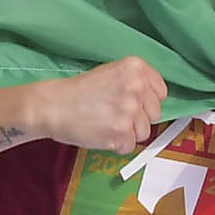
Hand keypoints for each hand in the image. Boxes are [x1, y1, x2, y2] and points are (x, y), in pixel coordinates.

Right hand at [31, 56, 167, 155]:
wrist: (52, 106)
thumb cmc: (78, 91)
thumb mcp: (110, 73)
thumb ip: (134, 83)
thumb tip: (153, 103)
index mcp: (135, 68)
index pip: (161, 93)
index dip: (147, 102)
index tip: (133, 104)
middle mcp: (136, 87)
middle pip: (155, 114)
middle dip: (138, 118)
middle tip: (115, 114)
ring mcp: (130, 110)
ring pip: (143, 132)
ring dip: (127, 133)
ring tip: (105, 123)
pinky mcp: (121, 133)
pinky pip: (129, 146)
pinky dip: (116, 144)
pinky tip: (102, 133)